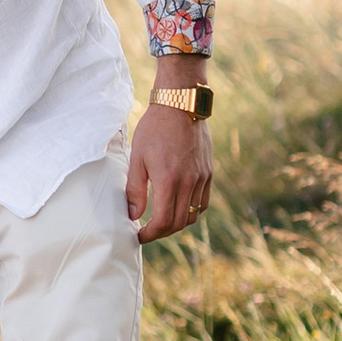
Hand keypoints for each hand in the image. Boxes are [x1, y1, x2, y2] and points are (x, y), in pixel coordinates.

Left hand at [127, 106, 213, 242]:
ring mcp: (202, 178)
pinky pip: (203, 202)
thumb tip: (133, 215)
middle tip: (147, 231)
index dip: (149, 234)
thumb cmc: (154, 129)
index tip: (138, 235)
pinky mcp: (208, 172)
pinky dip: (191, 211)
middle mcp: (189, 182)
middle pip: (178, 223)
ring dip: (177, 223)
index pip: (162, 221)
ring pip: (193, 215)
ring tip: (161, 220)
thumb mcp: (137, 158)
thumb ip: (135, 189)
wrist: (181, 105)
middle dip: (161, 232)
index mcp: (169, 180)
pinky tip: (178, 207)